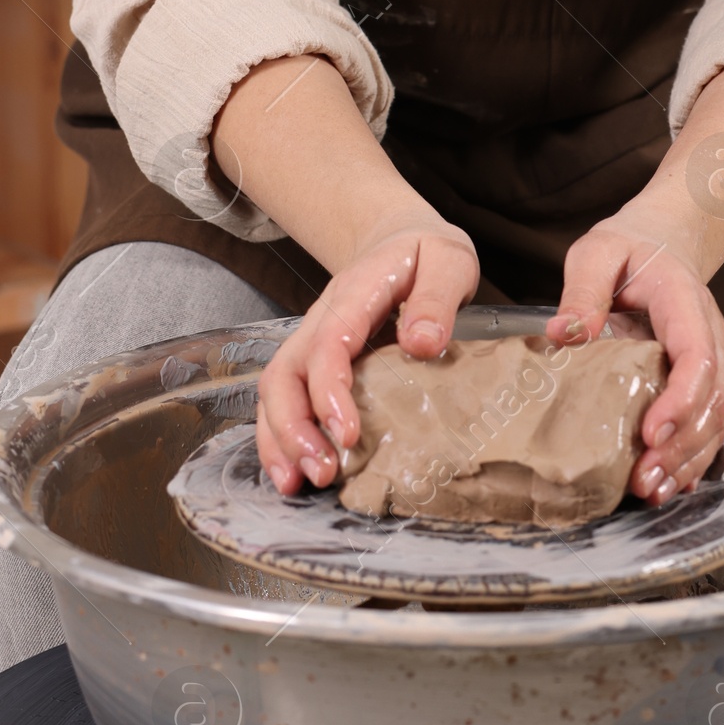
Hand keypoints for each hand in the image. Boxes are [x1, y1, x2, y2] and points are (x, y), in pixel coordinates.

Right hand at [255, 217, 478, 493]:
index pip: (328, 343)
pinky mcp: (313, 364)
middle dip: (293, 428)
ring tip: (299, 484)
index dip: (330, 391)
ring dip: (280, 440)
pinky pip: (284, 401)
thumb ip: (437, 298)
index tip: (347, 435)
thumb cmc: (426, 256)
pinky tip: (293, 473)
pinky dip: (281, 440)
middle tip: (322, 473)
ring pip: (275, 391)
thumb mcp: (448, 262)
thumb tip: (421, 344)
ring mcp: (311, 342)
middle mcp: (321, 320)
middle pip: (284, 373)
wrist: (402, 240)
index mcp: (354, 294)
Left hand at [551, 214, 723, 503]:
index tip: (652, 431)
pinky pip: (708, 425)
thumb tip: (564, 332)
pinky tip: (671, 486)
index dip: (681, 398)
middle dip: (683, 445)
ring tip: (653, 491)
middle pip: (712, 398)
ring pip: (716, 419)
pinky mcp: (701, 382)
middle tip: (644, 478)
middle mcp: (709, 335)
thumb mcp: (597, 252)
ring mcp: (710, 361)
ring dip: (689, 460)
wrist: (660, 244)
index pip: (697, 354)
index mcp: (685, 302)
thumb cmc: (628, 251)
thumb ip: (583, 289)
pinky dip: (693, 458)